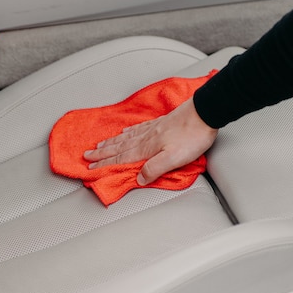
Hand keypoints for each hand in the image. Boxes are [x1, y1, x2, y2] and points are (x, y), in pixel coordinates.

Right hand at [83, 98, 217, 184]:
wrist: (205, 113)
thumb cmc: (193, 137)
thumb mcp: (174, 159)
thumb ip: (155, 169)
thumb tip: (139, 179)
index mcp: (147, 148)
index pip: (121, 158)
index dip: (105, 164)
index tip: (91, 167)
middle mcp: (146, 138)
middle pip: (119, 147)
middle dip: (102, 152)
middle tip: (87, 154)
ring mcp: (153, 129)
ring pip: (126, 138)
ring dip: (111, 142)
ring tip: (99, 144)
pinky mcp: (161, 123)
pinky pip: (137, 129)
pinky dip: (127, 132)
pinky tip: (124, 132)